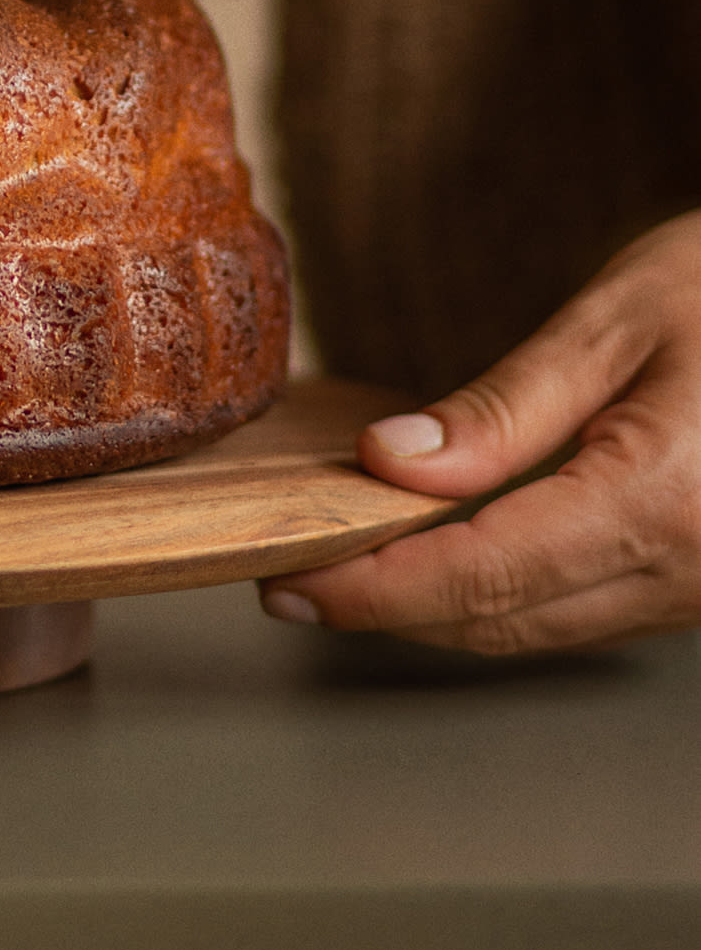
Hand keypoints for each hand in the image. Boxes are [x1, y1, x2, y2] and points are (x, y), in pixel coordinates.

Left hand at [261, 211, 700, 653]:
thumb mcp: (617, 321)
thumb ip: (505, 407)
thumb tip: (392, 461)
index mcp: (661, 502)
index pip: (481, 575)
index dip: (373, 589)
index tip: (289, 580)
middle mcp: (690, 571)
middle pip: (504, 621)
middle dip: (388, 609)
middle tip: (289, 579)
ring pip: (543, 628)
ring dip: (442, 610)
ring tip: (345, 569)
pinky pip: (586, 610)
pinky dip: (504, 595)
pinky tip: (444, 557)